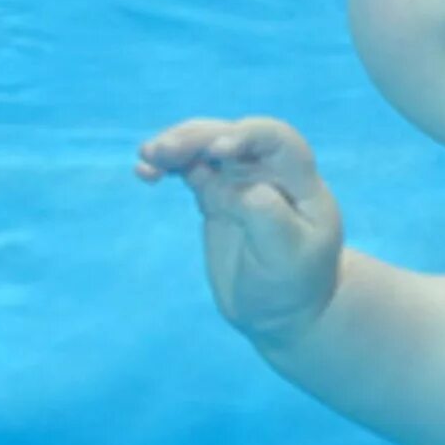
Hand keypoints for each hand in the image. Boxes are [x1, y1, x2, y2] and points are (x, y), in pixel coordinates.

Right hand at [135, 115, 345, 344]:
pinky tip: (144, 170)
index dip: (247, 135)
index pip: (276, 139)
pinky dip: (166, 165)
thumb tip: (231, 187)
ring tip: (147, 156)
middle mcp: (269, 171)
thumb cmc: (293, 281)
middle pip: (231, 135)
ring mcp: (240, 180)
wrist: (281, 309)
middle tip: (161, 151)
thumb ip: (264, 216)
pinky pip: (188, 168)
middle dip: (198, 137)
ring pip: (205, 146)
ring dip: (176, 145)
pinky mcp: (214, 195)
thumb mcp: (287, 254)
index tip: (218, 151)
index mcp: (299, 180)